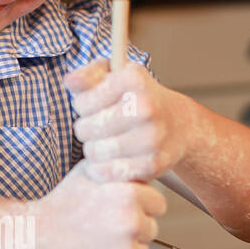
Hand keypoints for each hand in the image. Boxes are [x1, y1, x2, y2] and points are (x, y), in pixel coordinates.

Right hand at [28, 160, 167, 248]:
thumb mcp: (89, 172)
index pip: (158, 204)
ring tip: (97, 244)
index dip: (140, 207)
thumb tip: (140, 165)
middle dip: (133, 230)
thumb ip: (119, 169)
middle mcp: (132, 224)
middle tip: (104, 229)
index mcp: (129, 195)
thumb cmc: (58, 206)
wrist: (32, 241)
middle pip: (151, 229)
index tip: (120, 211)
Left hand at [64, 59, 189, 182]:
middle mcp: (146, 107)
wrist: (179, 125)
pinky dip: (101, 169)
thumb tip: (70, 82)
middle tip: (98, 127)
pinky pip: (107, 172)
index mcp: (135, 80)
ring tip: (103, 142)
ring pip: (94, 152)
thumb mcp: (115, 76)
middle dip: (86, 129)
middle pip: (85, 129)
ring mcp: (151, 137)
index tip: (94, 106)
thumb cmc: (138, 98)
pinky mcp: (152, 164)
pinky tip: (108, 159)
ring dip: (92, 149)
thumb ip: (88, 76)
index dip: (82, 106)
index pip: (82, 103)